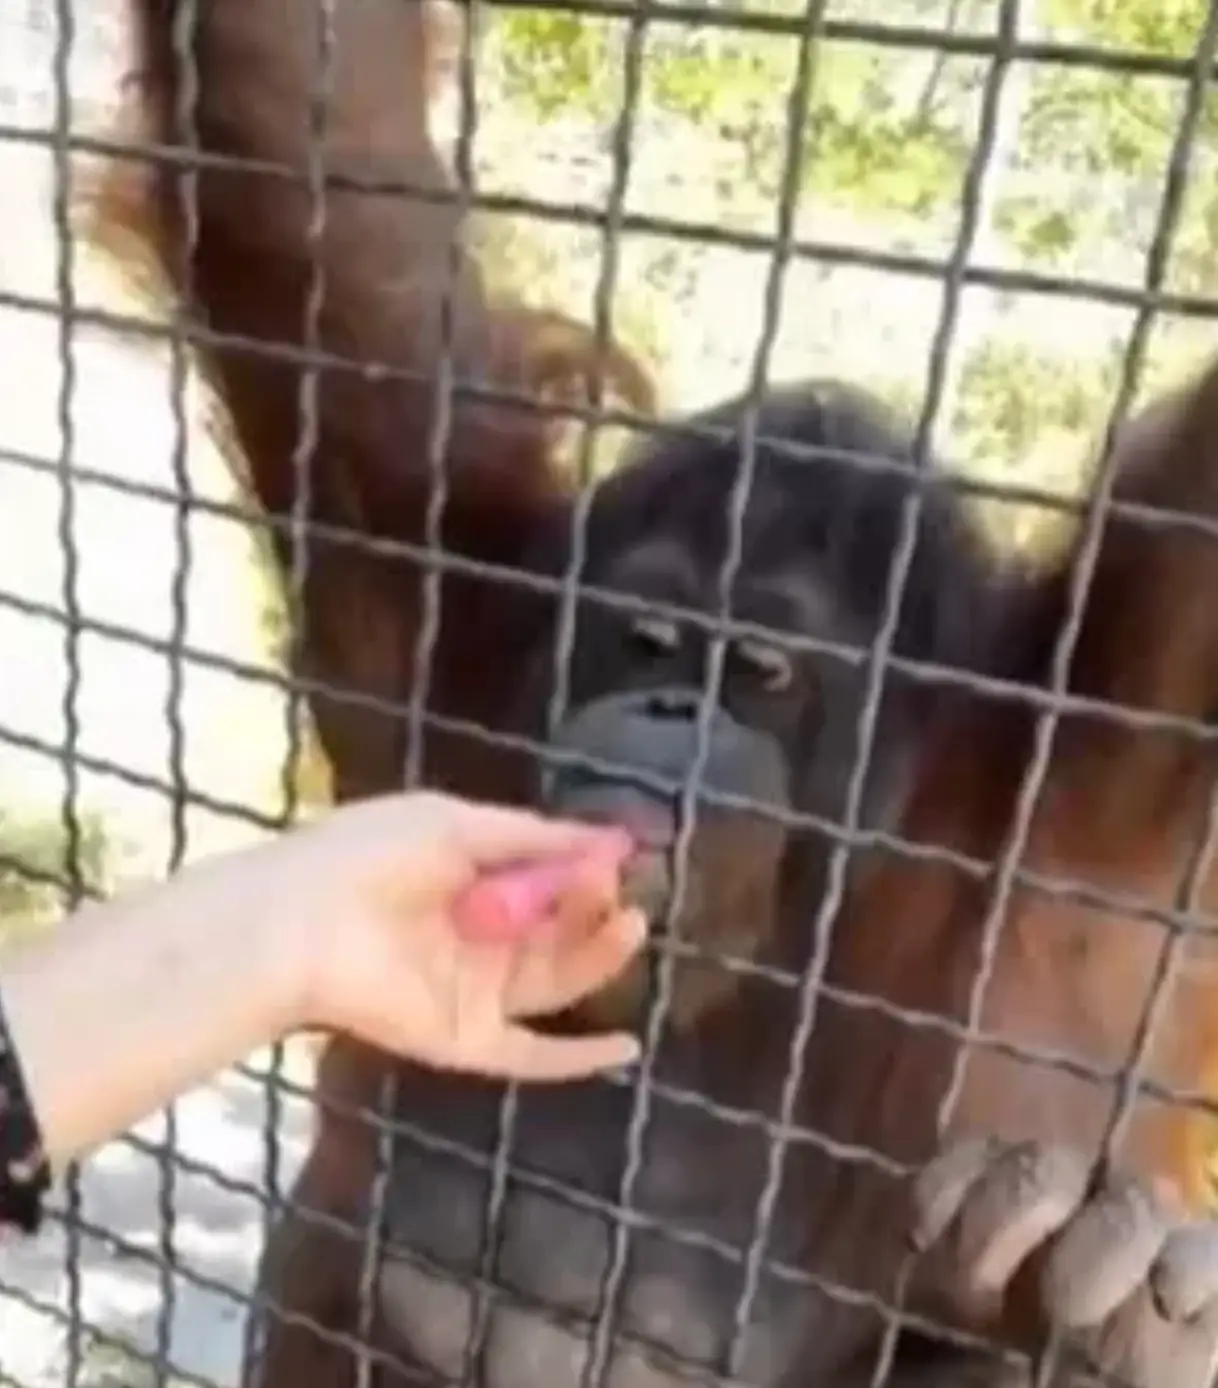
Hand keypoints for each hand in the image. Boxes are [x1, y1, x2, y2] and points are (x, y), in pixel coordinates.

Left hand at [246, 791, 646, 1080]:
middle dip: (593, 906)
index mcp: (473, 878)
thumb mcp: (456, 825)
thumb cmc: (370, 858)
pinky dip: (577, 1060)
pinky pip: (531, 1056)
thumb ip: (535, 835)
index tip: (621, 853)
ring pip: (557, 979)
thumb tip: (615, 838)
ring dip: (598, 955)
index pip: (549, 875)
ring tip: (627, 925)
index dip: (585, 865)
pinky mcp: (467, 1041)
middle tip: (613, 890)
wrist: (301, 925)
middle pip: (560, 928)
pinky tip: (625, 1047)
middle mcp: (481, 935)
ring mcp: (477, 991)